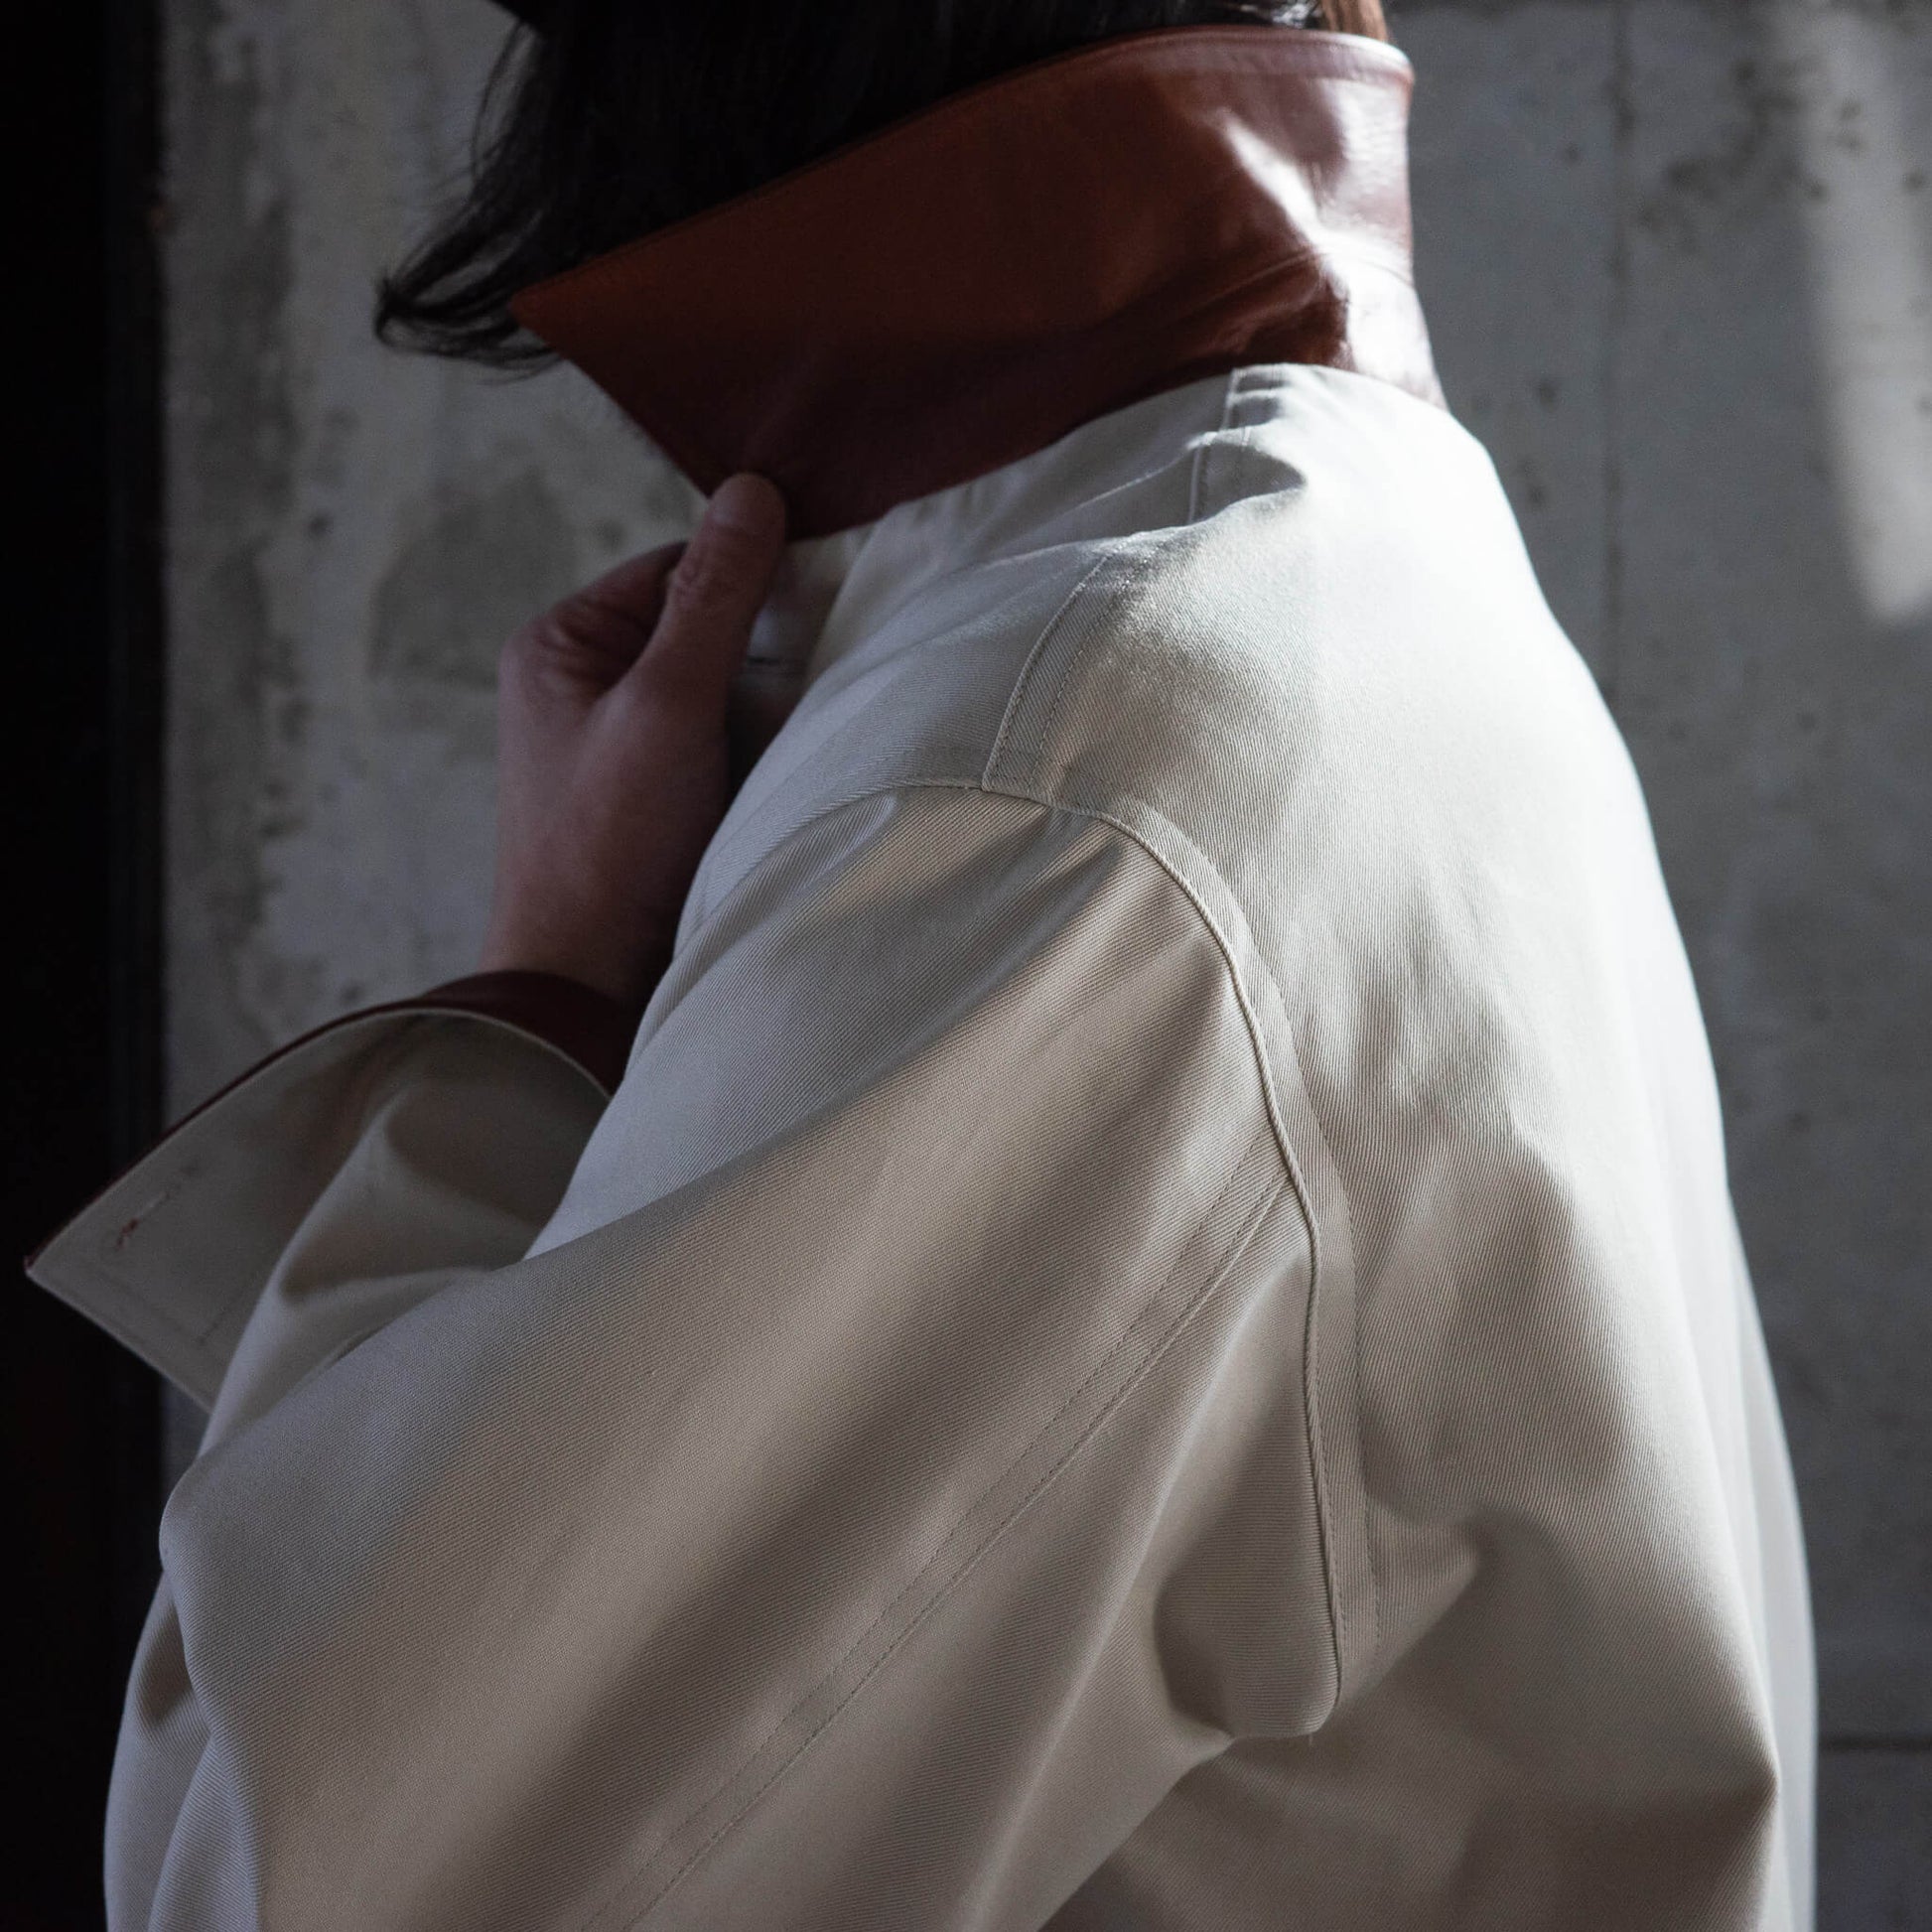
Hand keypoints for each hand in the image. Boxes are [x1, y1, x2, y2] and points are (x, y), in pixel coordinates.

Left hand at [479, 473, 788, 1008]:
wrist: (589, 990)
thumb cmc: (610, 847)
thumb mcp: (667, 705)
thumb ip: (712, 600)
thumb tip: (752, 491)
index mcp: (562, 645)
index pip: (677, 568)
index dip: (750, 582)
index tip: (820, 602)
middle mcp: (584, 687)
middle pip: (705, 629)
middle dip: (765, 655)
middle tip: (817, 681)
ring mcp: (620, 747)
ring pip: (723, 693)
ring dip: (769, 713)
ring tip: (797, 740)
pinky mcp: (655, 800)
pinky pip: (724, 750)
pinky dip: (760, 759)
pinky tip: (785, 778)